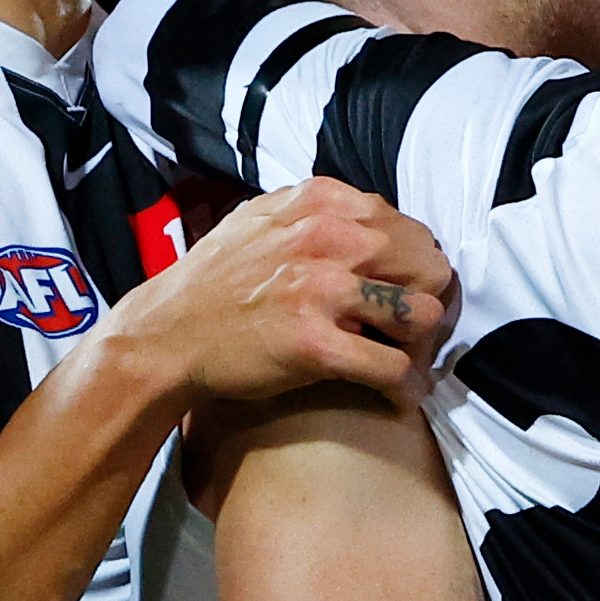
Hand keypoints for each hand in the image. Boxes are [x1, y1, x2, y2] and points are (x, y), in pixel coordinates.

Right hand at [110, 177, 453, 409]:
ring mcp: (322, 291)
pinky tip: (402, 396)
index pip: (410, 228)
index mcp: (322, 204)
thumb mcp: (261, 217)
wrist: (166, 335)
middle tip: (420, 331)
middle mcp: (328, 238)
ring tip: (411, 361)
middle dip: (432, 302)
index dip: (417, 265)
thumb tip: (374, 213)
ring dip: (425, 345)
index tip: (409, 291)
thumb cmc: (215, 280)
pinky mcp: (316, 345)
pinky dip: (406, 386)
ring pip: (422, 315)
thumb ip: (319, 209)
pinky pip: (391, 368)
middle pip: (429, 267)